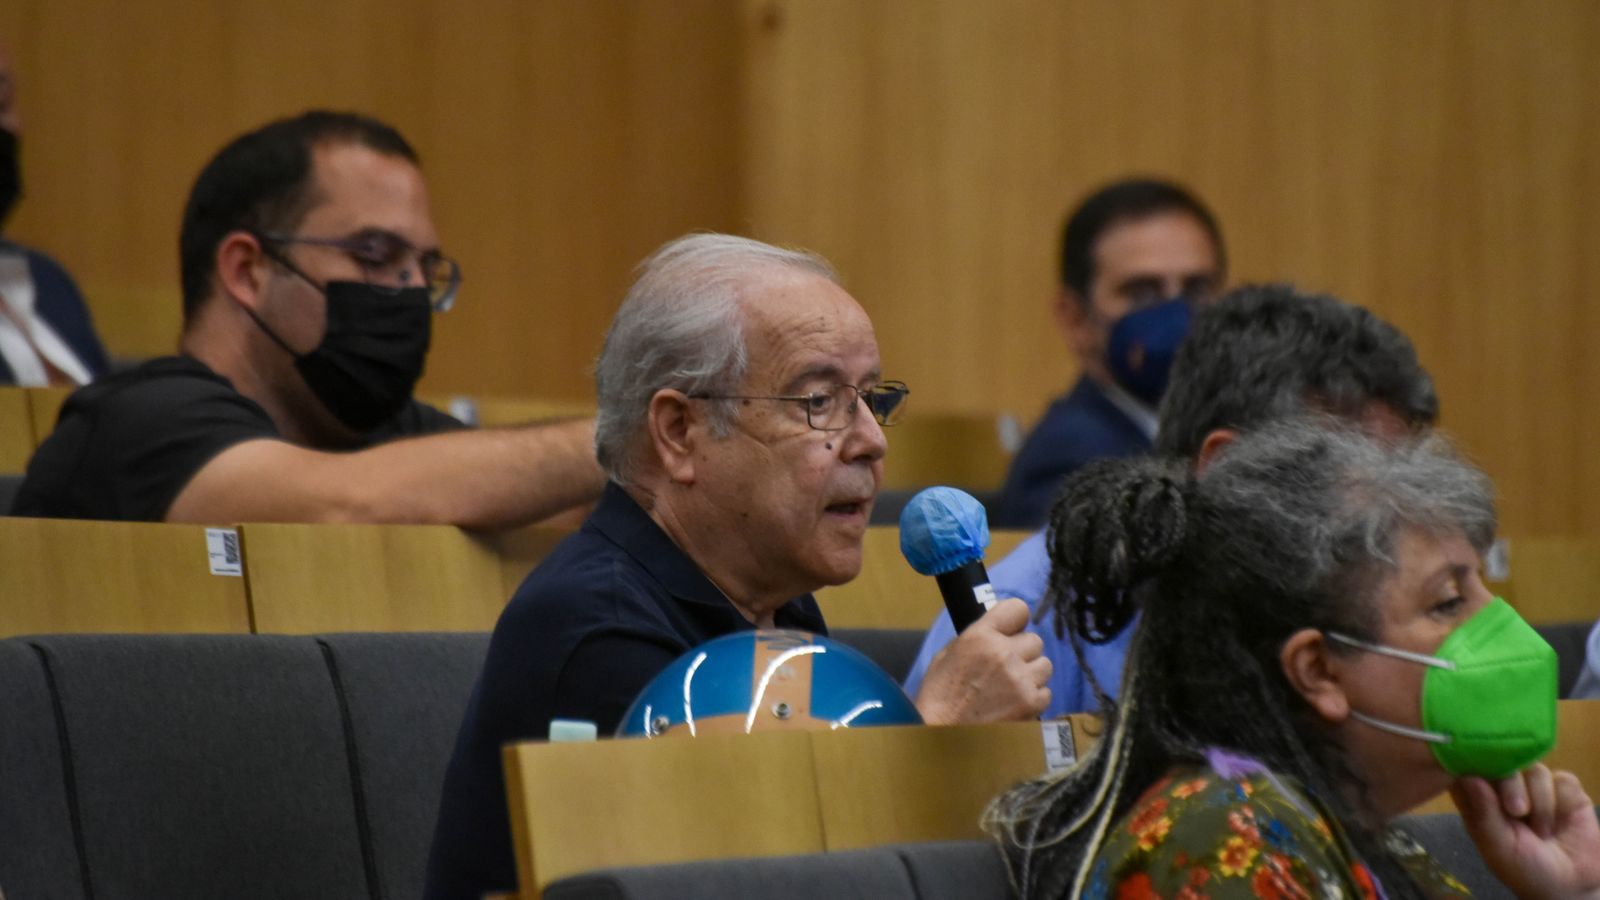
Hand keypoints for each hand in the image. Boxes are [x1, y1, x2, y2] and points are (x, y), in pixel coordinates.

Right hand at [913, 598, 1051, 724]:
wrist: (942, 736)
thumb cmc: (940, 696)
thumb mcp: (949, 654)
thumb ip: (978, 637)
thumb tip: (1000, 630)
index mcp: (980, 636)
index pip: (1018, 609)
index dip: (1015, 621)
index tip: (1011, 631)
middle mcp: (1003, 653)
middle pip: (1035, 640)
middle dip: (1023, 652)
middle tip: (1006, 667)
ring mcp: (1020, 679)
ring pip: (1045, 665)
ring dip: (1031, 674)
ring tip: (1011, 687)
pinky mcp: (1031, 703)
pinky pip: (1046, 692)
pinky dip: (1034, 698)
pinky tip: (1014, 704)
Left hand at [1451, 764, 1599, 899]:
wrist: (1570, 885)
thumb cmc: (1524, 869)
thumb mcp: (1498, 847)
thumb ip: (1484, 814)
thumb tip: (1469, 778)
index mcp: (1479, 800)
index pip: (1467, 768)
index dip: (1470, 764)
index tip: (1477, 772)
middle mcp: (1505, 787)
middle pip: (1502, 761)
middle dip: (1510, 785)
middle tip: (1517, 812)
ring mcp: (1535, 786)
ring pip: (1534, 769)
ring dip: (1539, 802)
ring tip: (1541, 832)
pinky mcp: (1565, 789)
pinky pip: (1562, 779)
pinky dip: (1559, 802)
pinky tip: (1559, 823)